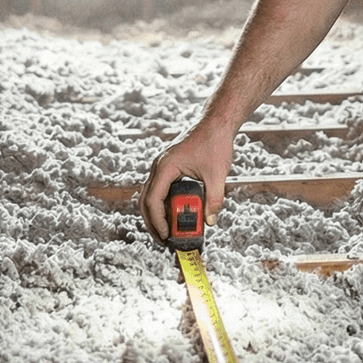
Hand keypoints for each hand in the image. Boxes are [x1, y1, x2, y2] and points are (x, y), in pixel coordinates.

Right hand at [140, 123, 234, 241]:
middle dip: (152, 222)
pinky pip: (160, 189)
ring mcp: (162, 166)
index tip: (166, 235)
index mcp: (166, 167)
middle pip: (145, 200)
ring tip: (168, 231)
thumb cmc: (214, 142)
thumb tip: (210, 221)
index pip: (153, 199)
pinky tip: (174, 214)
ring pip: (150, 195)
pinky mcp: (168, 167)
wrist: (216, 122)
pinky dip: (163, 204)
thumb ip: (214, 199)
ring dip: (157, 214)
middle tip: (163, 239)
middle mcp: (159, 166)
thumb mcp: (217, 174)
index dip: (158, 220)